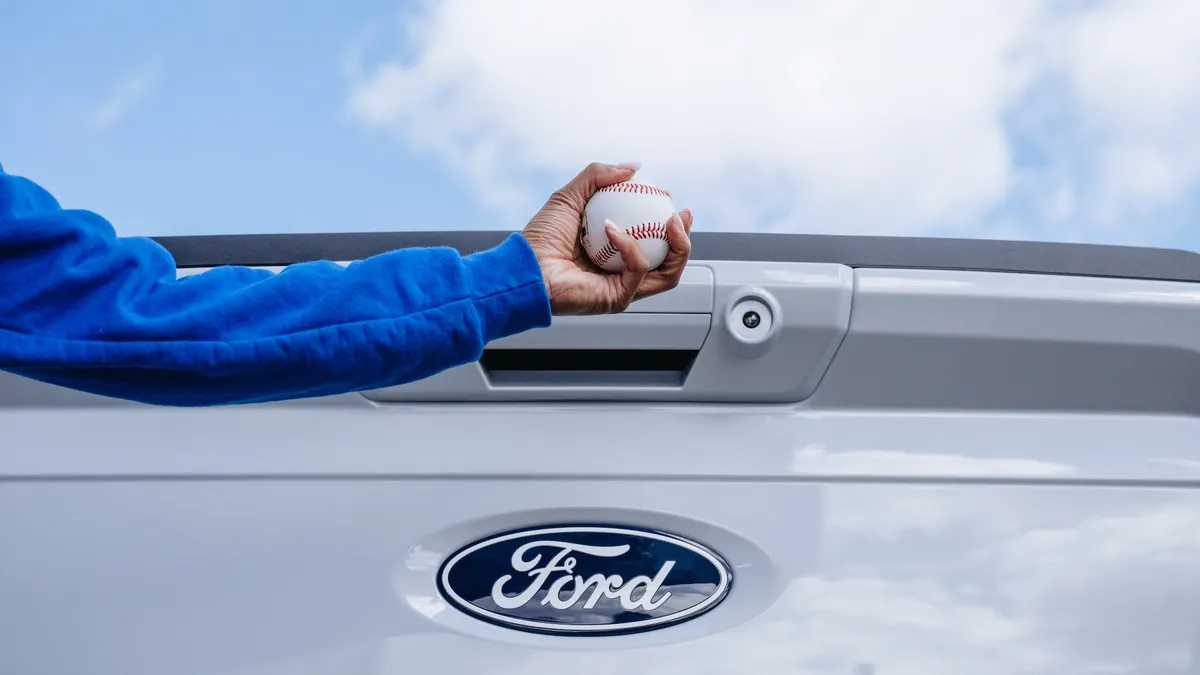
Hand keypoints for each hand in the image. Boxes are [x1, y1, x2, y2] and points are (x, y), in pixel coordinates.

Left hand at [521, 162, 692, 314]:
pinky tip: (614, 230)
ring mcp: (623, 289)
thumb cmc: (540, 237)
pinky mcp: (618, 299)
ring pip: (668, 274)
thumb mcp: (571, 196)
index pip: (655, 242)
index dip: (670, 223)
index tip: (669, 199)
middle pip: (670, 262)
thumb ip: (599, 176)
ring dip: (678, 247)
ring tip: (672, 222)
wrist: (524, 266)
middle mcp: (622, 274)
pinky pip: (637, 270)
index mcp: (616, 254)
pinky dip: (631, 247)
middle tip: (681, 214)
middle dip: (684, 239)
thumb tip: (634, 167)